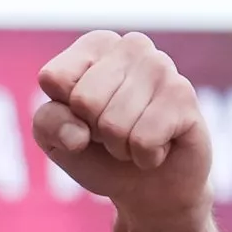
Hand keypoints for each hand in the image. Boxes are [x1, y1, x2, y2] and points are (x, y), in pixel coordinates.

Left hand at [33, 31, 209, 220]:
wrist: (150, 187)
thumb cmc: (99, 153)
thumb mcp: (56, 138)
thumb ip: (47, 123)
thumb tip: (77, 133)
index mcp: (96, 44)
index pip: (55, 78)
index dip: (64, 113)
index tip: (83, 118)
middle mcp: (132, 45)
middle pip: (85, 100)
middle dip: (95, 131)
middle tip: (113, 133)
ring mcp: (162, 66)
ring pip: (114, 123)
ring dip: (120, 146)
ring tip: (136, 138)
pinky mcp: (184, 95)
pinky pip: (143, 139)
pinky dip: (144, 156)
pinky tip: (159, 146)